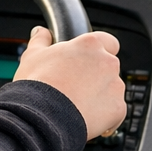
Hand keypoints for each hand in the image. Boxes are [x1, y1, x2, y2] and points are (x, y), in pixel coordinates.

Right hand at [13, 26, 125, 140]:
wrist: (43, 116)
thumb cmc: (38, 84)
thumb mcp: (32, 56)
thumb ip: (40, 40)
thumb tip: (41, 33)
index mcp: (90, 45)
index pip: (108, 41)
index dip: (99, 50)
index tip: (88, 59)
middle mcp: (107, 62)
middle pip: (109, 67)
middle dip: (97, 75)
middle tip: (76, 85)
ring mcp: (115, 86)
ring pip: (113, 89)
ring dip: (101, 95)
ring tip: (77, 104)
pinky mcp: (118, 108)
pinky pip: (116, 111)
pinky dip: (105, 116)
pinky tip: (86, 117)